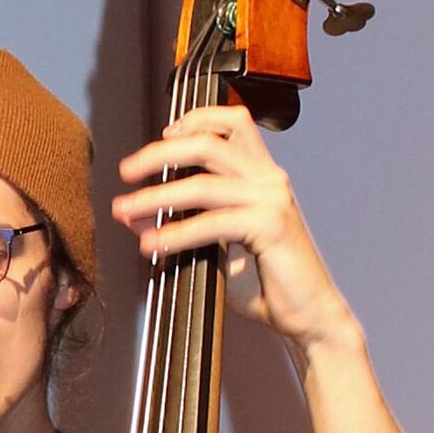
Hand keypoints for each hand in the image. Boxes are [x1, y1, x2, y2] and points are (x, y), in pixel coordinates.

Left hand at [111, 103, 359, 356]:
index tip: (163, 133)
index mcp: (262, 175)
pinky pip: (213, 224)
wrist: (308, 313)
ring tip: (125, 210)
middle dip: (161, 153)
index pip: (233, 122)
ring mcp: (272, 199)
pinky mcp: (272, 225)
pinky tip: (152, 245)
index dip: (196, 119)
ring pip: (204, 184)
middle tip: (126, 171)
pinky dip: (176, 233)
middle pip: (210, 144)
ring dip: (156, 197)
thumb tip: (135, 216)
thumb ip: (182, 225)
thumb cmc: (266, 282)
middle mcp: (269, 179)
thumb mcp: (217, 247)